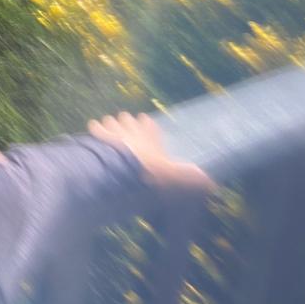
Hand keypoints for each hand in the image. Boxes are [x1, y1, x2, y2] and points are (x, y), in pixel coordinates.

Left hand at [88, 112, 213, 192]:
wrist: (124, 172)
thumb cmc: (151, 174)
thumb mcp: (175, 179)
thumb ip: (191, 179)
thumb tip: (212, 184)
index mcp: (150, 137)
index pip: (149, 124)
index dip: (146, 125)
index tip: (144, 124)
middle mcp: (133, 130)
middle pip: (127, 118)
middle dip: (126, 123)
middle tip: (124, 131)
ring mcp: (114, 131)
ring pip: (111, 120)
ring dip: (110, 125)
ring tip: (108, 131)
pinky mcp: (99, 136)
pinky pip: (95, 126)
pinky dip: (94, 129)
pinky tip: (92, 132)